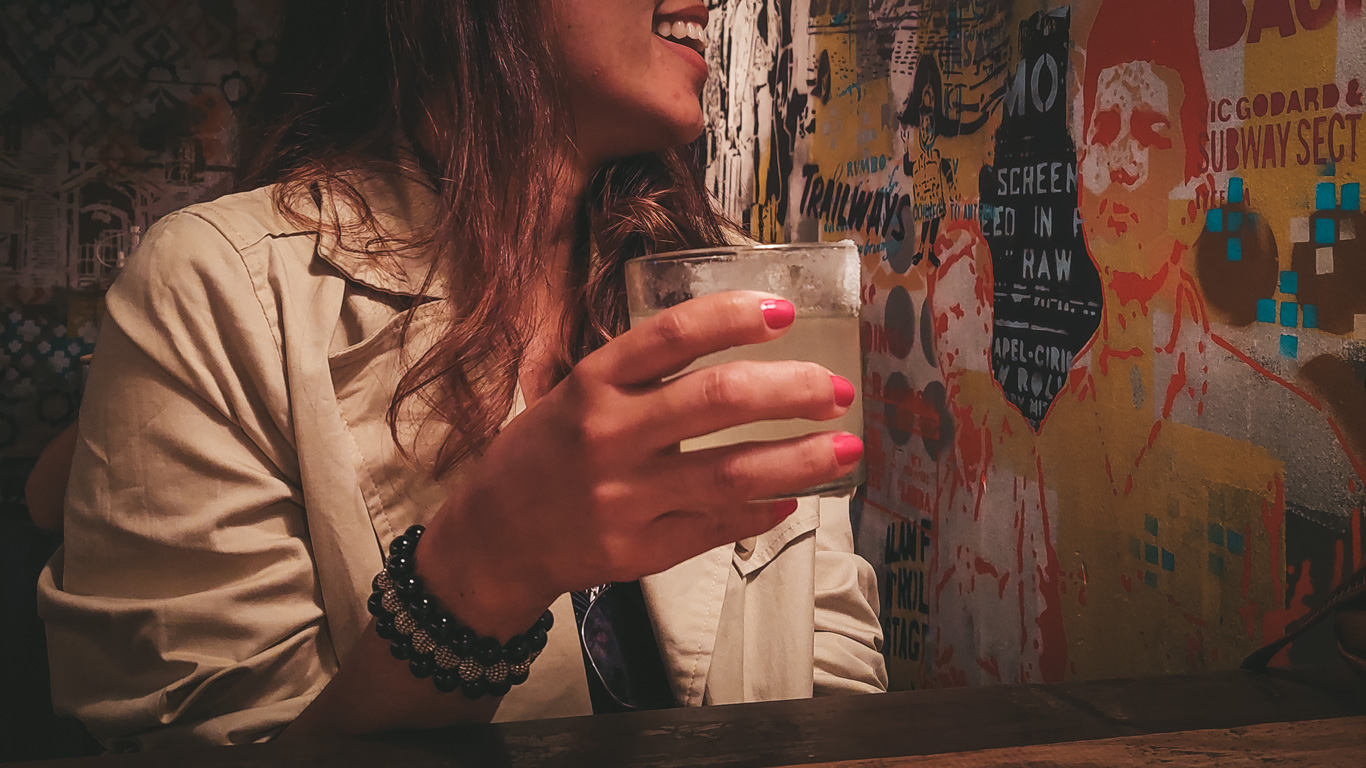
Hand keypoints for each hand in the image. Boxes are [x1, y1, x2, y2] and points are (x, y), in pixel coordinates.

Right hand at [420, 291, 861, 635]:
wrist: (494, 538)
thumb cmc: (543, 454)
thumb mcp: (572, 394)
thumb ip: (641, 375)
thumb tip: (739, 352)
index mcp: (591, 384)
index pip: (671, 335)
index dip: (733, 317)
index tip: (785, 311)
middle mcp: (608, 436)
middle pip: (716, 400)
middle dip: (790, 390)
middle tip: (836, 388)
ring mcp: (624, 498)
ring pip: (731, 472)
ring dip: (799, 458)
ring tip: (846, 447)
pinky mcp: (638, 550)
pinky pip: (717, 526)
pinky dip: (762, 510)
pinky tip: (792, 497)